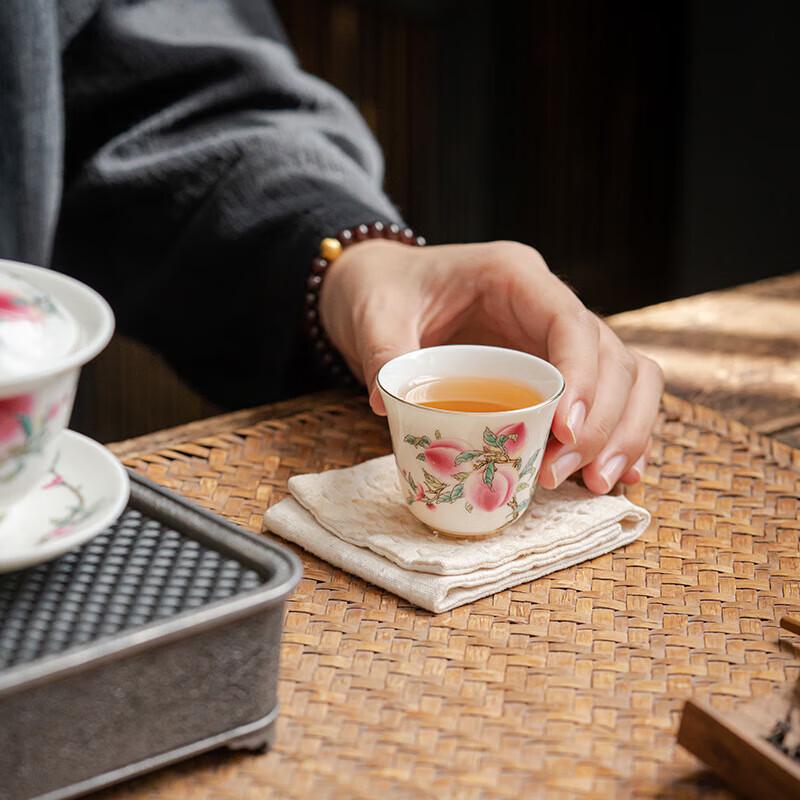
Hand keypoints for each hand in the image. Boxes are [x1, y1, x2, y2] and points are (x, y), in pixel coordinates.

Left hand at [319, 238, 662, 493]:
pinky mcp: (555, 365)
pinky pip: (610, 395)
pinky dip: (619, 433)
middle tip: (563, 474)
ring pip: (626, 376)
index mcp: (513, 276)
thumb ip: (383, 353)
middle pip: (611, 357)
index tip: (566, 432)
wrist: (382, 288)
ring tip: (596, 483)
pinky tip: (615, 474)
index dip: (581, 378)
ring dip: (622, 432)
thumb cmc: (383, 291)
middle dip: (601, 422)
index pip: (570, 323)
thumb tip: (390, 404)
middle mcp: (547, 303)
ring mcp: (555, 335)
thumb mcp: (373, 315)